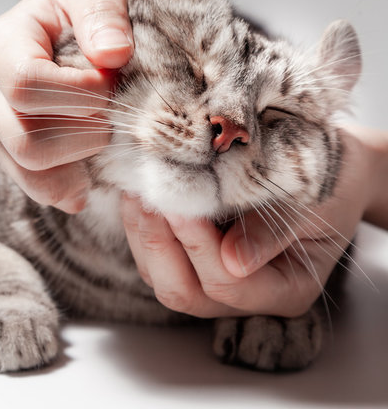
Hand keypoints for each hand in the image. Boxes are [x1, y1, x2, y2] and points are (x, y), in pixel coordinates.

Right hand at [0, 0, 133, 212]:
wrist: (61, 26)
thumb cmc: (79, 7)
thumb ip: (104, 11)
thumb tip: (113, 54)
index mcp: (0, 44)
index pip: (25, 85)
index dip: (77, 94)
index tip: (110, 83)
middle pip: (24, 139)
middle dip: (81, 135)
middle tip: (113, 115)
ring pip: (28, 168)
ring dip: (77, 162)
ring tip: (104, 138)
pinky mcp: (9, 151)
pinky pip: (34, 185)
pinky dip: (66, 189)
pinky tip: (89, 182)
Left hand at [121, 126, 374, 317]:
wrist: (332, 170)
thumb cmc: (331, 181)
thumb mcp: (313, 201)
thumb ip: (273, 231)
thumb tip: (233, 261)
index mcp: (286, 291)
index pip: (228, 284)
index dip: (197, 246)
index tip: (178, 203)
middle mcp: (245, 298)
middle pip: (184, 292)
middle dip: (158, 243)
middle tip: (146, 196)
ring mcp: (215, 282)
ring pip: (161, 277)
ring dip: (142, 233)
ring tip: (134, 189)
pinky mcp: (193, 260)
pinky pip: (156, 257)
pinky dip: (141, 227)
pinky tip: (136, 193)